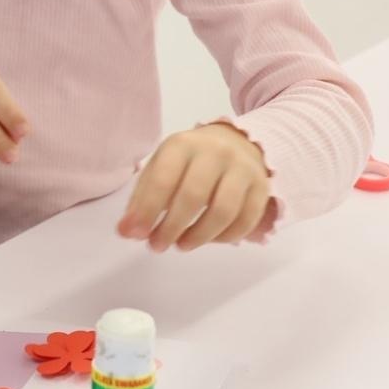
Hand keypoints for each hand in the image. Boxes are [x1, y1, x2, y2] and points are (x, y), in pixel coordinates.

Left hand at [117, 123, 270, 251]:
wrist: (234, 143)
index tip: (136, 234)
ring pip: (223, 211)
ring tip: (181, 245)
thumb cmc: (188, 162)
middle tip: (157, 246)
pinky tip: (208, 240)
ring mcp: (242, 168)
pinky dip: (225, 237)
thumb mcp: (160, 168)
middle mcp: (215, 152)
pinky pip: (246, 220)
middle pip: (193, 196)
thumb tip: (126, 231)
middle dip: (172, 227)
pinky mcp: (262, 187)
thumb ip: (141, 199)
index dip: (148, 210)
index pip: (163, 179)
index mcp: (182, 144)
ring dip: (199, 236)